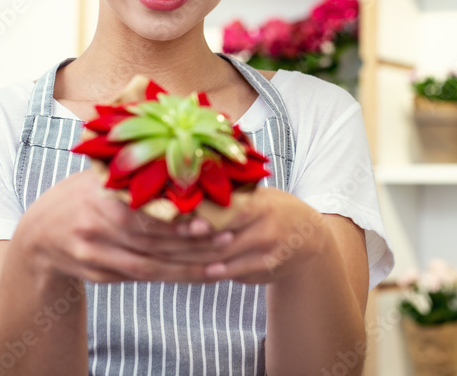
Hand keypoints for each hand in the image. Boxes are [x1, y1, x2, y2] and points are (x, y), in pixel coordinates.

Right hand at [14, 169, 233, 284]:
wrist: (37, 237)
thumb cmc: (78, 196)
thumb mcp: (95, 173)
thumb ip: (128, 158)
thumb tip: (162, 119)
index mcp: (99, 200)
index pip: (143, 214)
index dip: (175, 221)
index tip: (207, 220)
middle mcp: (96, 230)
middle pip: (151, 244)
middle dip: (192, 245)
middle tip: (228, 240)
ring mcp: (97, 257)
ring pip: (150, 268)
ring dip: (188, 269)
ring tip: (221, 266)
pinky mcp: (100, 276)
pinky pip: (141, 278)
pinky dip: (170, 276)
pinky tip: (195, 273)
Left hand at [162, 186, 328, 284]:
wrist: (310, 237)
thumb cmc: (271, 210)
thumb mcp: (255, 194)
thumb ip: (226, 193)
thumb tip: (180, 184)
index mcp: (255, 198)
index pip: (216, 205)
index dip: (187, 212)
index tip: (157, 213)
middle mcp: (263, 219)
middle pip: (213, 233)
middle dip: (179, 239)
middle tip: (146, 240)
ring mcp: (267, 244)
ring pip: (220, 254)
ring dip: (188, 258)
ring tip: (159, 258)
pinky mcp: (269, 265)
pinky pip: (235, 270)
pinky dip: (212, 272)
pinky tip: (191, 272)